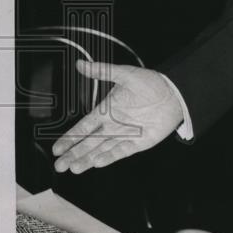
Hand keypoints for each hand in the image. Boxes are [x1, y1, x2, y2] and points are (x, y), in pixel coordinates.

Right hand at [52, 61, 183, 173]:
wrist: (175, 92)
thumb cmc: (151, 83)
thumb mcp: (125, 74)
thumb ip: (103, 71)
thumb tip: (81, 64)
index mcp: (107, 111)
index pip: (83, 127)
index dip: (70, 138)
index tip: (57, 148)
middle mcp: (113, 125)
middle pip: (89, 143)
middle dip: (74, 154)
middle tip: (60, 166)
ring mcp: (126, 135)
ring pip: (102, 150)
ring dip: (88, 159)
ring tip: (75, 168)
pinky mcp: (139, 142)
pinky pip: (121, 151)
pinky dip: (110, 156)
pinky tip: (97, 162)